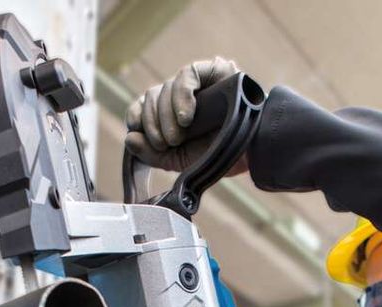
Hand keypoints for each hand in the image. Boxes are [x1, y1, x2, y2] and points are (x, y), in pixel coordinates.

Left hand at [124, 57, 248, 174]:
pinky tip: (187, 116)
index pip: (145, 103)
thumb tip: (129, 138)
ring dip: (166, 115)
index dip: (137, 114)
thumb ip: (151, 153)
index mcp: (174, 112)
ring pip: (165, 87)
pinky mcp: (214, 69)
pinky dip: (181, 97)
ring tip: (179, 136)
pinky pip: (186, 74)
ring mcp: (199, 81)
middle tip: (167, 142)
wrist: (251, 153)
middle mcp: (184, 94)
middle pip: (152, 95)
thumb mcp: (179, 161)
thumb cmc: (219, 156)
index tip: (136, 129)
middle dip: (153, 123)